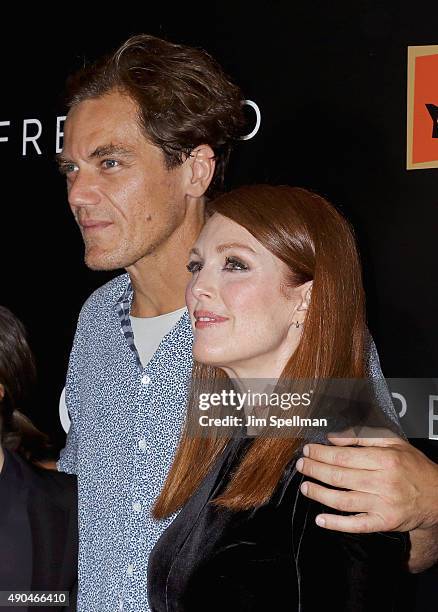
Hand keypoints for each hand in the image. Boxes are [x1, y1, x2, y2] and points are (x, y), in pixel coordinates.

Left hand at [296, 434, 437, 533]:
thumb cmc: (413, 466)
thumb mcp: (393, 442)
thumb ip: (363, 437)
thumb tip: (333, 438)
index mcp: (384, 459)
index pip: (344, 456)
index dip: (321, 453)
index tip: (308, 450)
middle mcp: (383, 482)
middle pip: (339, 476)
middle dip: (315, 470)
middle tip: (301, 465)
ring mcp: (383, 504)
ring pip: (343, 500)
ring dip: (319, 494)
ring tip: (305, 487)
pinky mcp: (384, 523)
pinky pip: (355, 525)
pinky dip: (336, 523)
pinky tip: (320, 519)